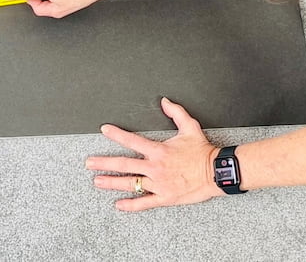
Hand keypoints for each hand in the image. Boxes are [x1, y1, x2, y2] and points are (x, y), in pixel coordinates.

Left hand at [85, 97, 222, 210]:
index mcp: (158, 150)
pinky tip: (119, 204)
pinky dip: (131, 205)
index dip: (116, 134)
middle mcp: (155, 167)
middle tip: (89, 163)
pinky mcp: (165, 197)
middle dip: (104, 163)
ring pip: (130, 183)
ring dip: (112, 182)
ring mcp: (158, 184)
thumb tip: (164, 101)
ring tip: (97, 182)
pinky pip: (144, 203)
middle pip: (124, 164)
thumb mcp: (190, 127)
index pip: (132, 140)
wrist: (216, 172)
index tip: (104, 130)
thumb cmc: (203, 151)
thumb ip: (176, 112)